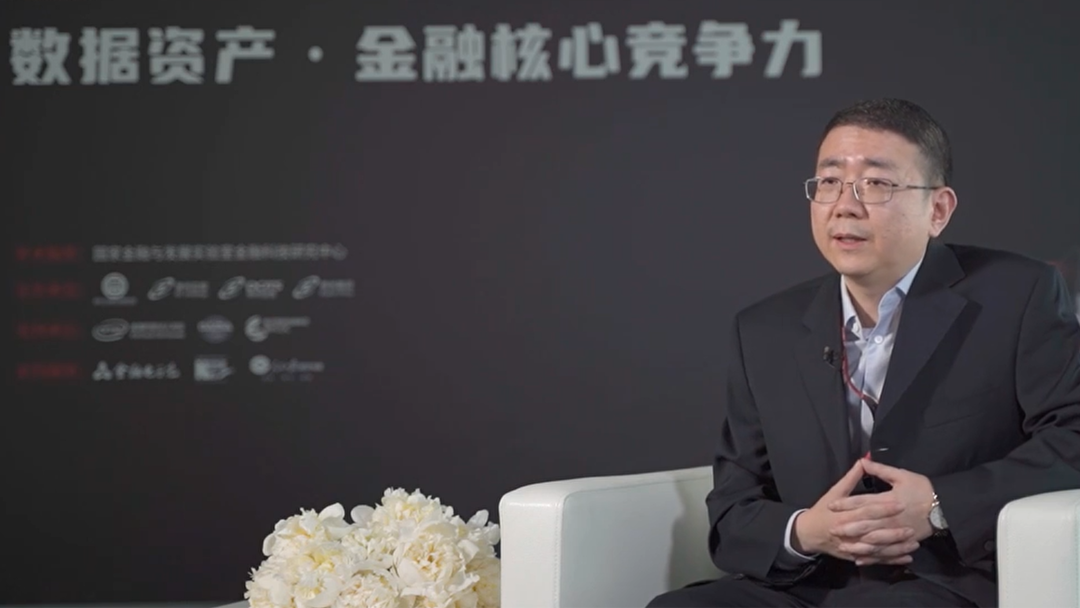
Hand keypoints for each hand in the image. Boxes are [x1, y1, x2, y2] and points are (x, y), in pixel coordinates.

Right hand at [792, 459, 911, 563]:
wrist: (808, 533)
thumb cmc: (822, 510)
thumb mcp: (834, 492)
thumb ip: (850, 478)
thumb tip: (863, 461)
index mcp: (844, 514)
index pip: (867, 510)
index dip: (883, 508)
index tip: (901, 504)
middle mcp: (849, 532)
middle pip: (874, 531)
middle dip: (893, 531)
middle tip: (911, 527)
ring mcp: (853, 546)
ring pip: (877, 549)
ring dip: (896, 547)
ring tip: (914, 543)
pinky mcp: (856, 557)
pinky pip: (876, 559)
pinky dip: (891, 559)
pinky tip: (906, 557)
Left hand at [826, 459, 935, 564]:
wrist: (945, 507)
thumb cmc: (922, 489)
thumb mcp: (902, 475)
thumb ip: (880, 470)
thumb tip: (862, 461)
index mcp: (887, 500)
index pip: (862, 502)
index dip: (846, 504)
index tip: (831, 506)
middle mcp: (890, 518)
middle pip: (865, 523)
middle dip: (847, 527)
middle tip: (831, 530)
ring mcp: (896, 533)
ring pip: (873, 541)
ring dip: (857, 544)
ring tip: (842, 545)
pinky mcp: (903, 543)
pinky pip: (885, 552)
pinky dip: (872, 556)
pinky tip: (860, 559)